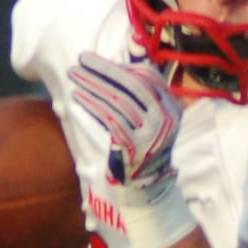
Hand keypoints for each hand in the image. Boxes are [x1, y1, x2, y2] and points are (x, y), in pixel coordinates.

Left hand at [69, 52, 196, 247]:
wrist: (148, 187)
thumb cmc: (143, 150)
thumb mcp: (152, 122)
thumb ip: (142, 98)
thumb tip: (116, 67)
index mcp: (173, 109)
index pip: (148, 78)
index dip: (120, 66)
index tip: (95, 59)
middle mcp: (167, 119)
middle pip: (132, 86)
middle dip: (103, 70)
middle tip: (80, 60)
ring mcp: (153, 134)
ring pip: (120, 101)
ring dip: (93, 85)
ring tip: (74, 75)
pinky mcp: (136, 146)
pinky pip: (111, 119)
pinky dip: (93, 105)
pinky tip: (78, 97)